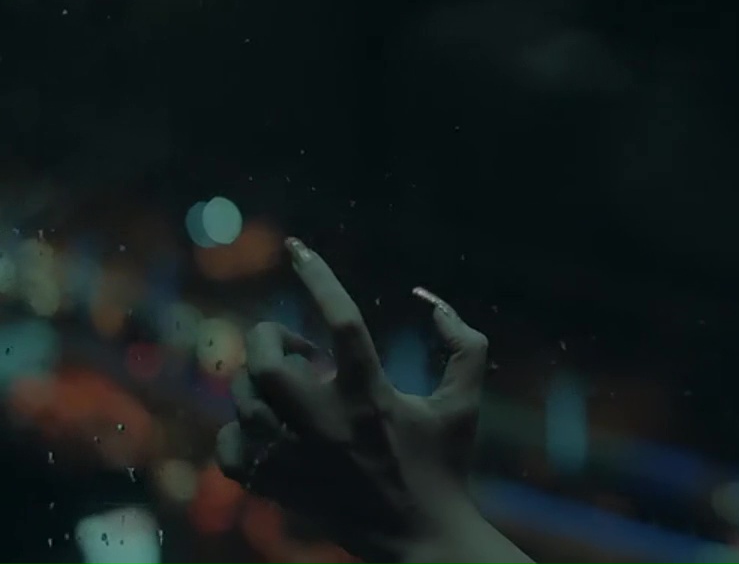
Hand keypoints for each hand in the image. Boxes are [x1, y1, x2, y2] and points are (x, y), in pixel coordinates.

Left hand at [217, 238, 490, 563]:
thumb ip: (463, 342)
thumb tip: (430, 298)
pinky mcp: (277, 488)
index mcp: (374, 398)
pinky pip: (229, 449)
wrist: (420, 540)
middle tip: (297, 350)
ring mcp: (297, 460)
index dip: (317, 277)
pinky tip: (269, 429)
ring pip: (244, 402)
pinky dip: (240, 432)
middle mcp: (328, 426)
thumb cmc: (446, 465)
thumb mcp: (465, 401)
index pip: (341, 321)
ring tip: (289, 390)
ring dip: (260, 383)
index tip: (296, 247)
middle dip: (270, 339)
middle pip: (265, 363)